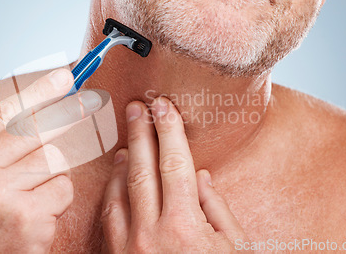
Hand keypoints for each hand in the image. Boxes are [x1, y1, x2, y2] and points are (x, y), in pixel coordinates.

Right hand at [0, 68, 101, 252]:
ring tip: (34, 191)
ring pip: (54, 158)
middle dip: (69, 111)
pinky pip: (63, 188)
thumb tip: (42, 102)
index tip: (65, 77)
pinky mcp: (26, 217)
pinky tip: (39, 214)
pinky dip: (58, 199)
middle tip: (91, 100)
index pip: (4, 111)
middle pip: (35, 127)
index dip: (40, 91)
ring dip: (54, 173)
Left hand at [101, 97, 248, 252]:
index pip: (174, 165)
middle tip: (137, 107)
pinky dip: (113, 188)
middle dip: (141, 133)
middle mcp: (151, 233)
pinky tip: (118, 174)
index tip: (164, 106)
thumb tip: (200, 177)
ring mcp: (129, 246)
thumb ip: (218, 209)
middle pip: (143, 171)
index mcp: (185, 227)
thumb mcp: (236, 248)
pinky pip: (109, 215)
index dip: (169, 131)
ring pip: (121, 190)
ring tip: (130, 137)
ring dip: (125, 159)